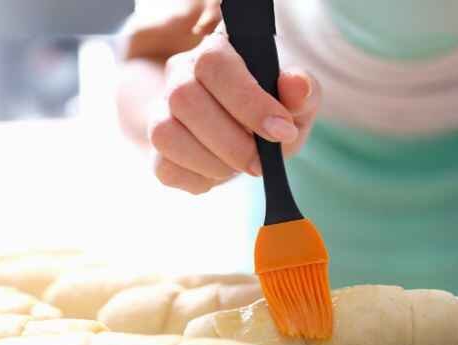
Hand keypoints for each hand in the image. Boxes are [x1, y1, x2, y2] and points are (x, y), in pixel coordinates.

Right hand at [148, 29, 321, 194]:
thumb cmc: (270, 116)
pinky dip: (198, 179)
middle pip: (184, 99)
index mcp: (215, 51)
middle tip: (260, 162)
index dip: (247, 100)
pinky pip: (164, 168)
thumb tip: (294, 84)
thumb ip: (301, 92)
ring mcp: (161, 113)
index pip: (214, 63)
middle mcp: (179, 76)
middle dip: (230, 141)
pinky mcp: (156, 151)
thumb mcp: (296, 104)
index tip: (280, 131)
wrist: (246, 144)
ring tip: (238, 168)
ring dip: (210, 161)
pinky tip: (218, 174)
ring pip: (166, 134)